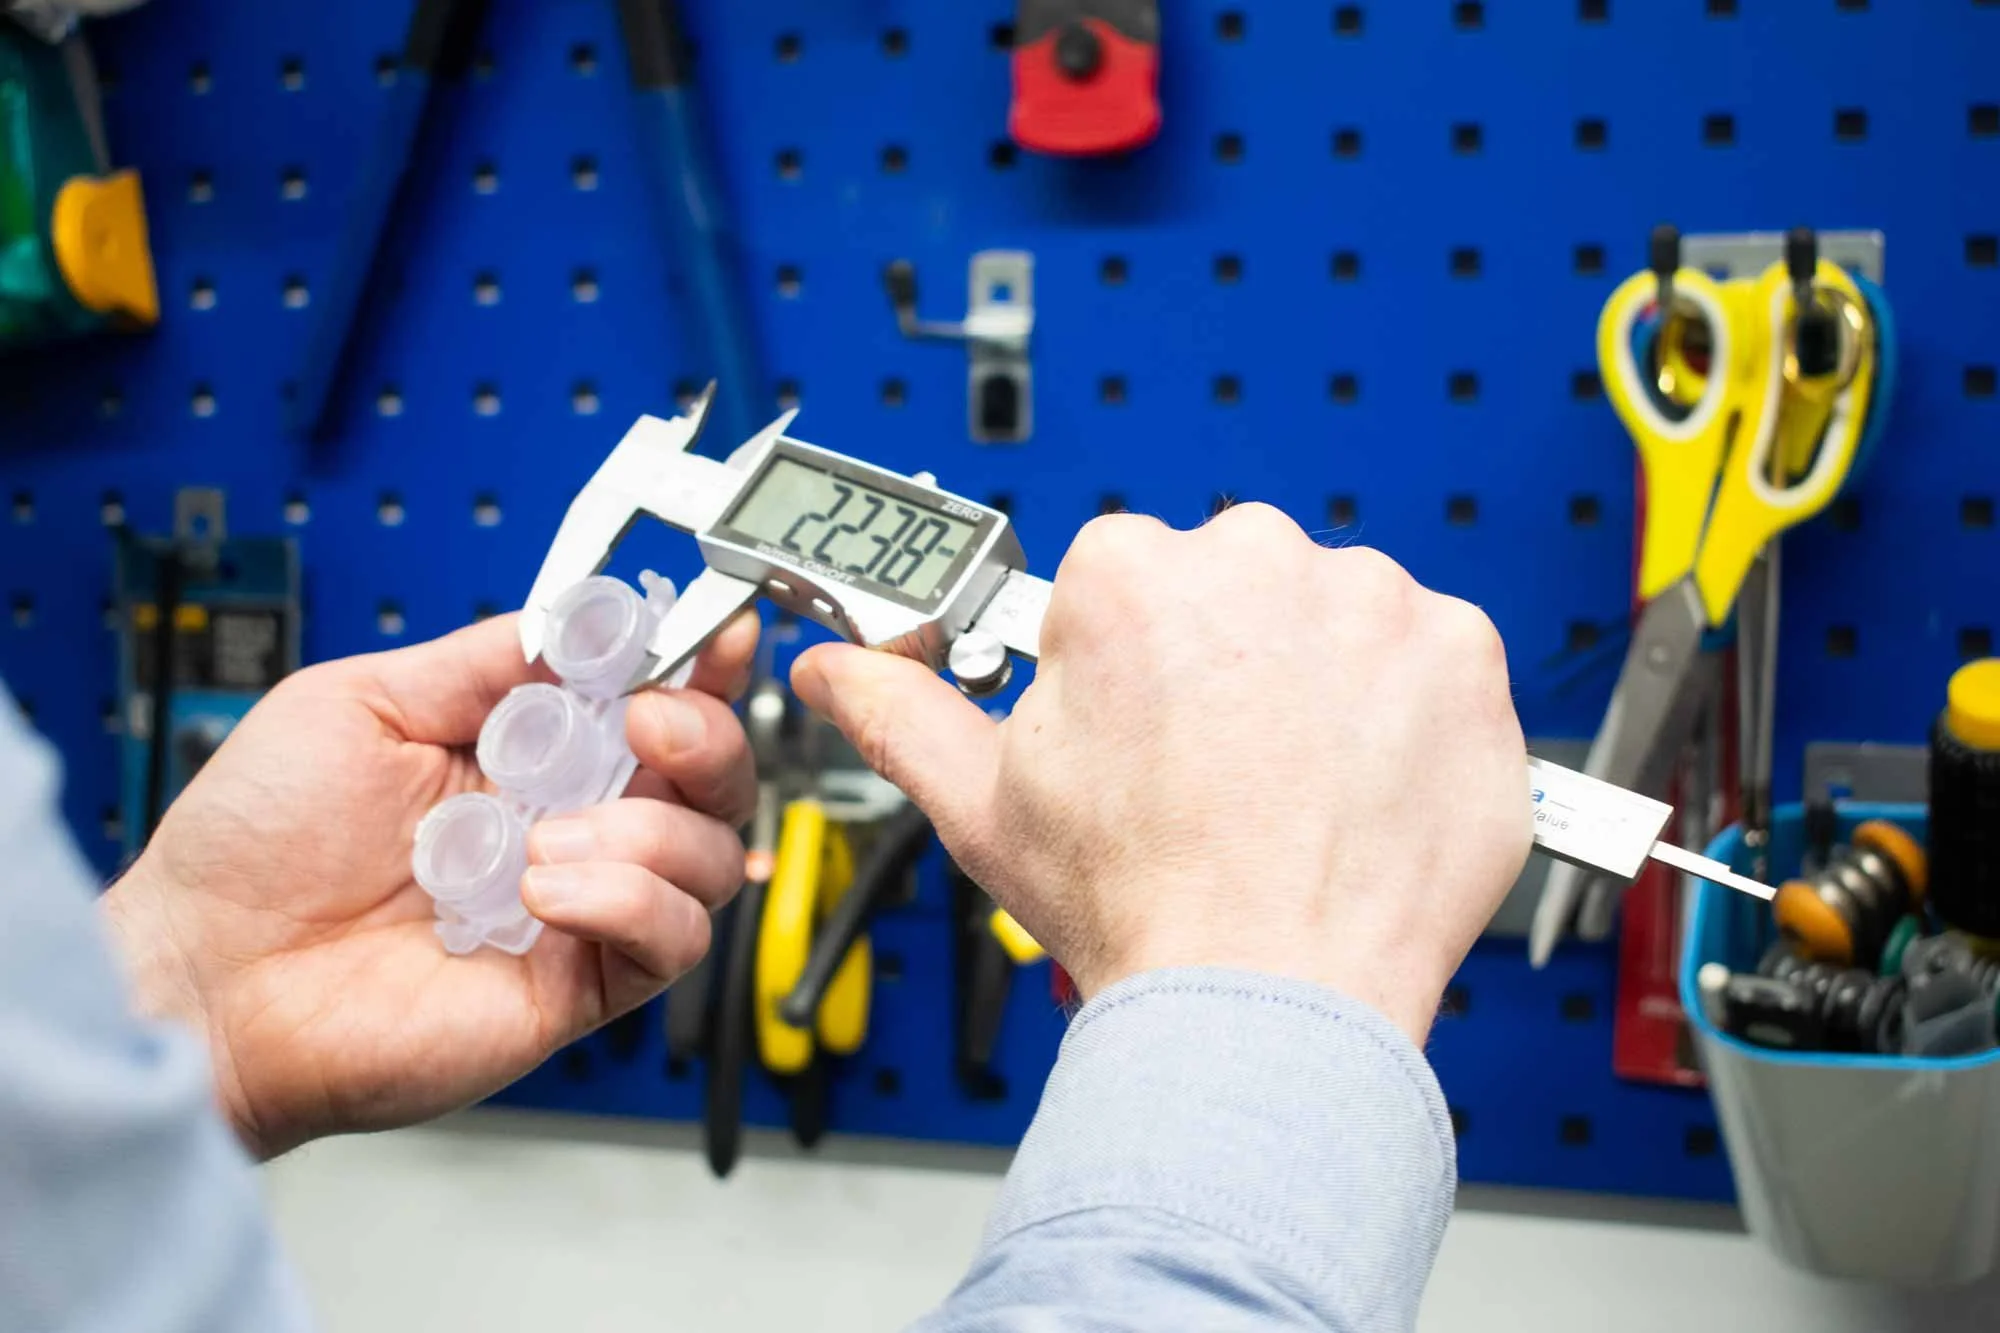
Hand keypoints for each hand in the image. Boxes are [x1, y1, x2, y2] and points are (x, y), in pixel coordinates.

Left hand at [102, 612, 758, 1157]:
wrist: (206, 975)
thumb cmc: (254, 850)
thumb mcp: (358, 704)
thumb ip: (479, 663)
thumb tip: (579, 619)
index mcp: (529, 755)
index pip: (651, 702)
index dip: (700, 667)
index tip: (716, 633)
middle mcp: (569, 826)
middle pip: (713, 779)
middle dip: (706, 736)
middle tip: (650, 724)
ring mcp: (581, 907)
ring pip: (711, 859)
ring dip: (649, 832)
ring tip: (544, 839)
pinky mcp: (579, 985)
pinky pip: (669, 941)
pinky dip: (630, 902)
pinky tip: (549, 891)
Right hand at [793, 505, 1529, 1041]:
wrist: (1272, 1001)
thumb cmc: (1141, 910)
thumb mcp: (985, 807)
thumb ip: (902, 712)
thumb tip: (840, 669)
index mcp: (1130, 577)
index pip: (1127, 579)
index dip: (1130, 665)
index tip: (1143, 729)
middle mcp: (1253, 563)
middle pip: (1234, 587)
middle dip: (1226, 662)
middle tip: (1216, 769)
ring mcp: (1369, 604)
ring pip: (1334, 618)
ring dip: (1319, 683)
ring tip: (1289, 788)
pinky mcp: (1461, 654)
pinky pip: (1432, 658)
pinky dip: (1409, 714)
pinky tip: (1361, 788)